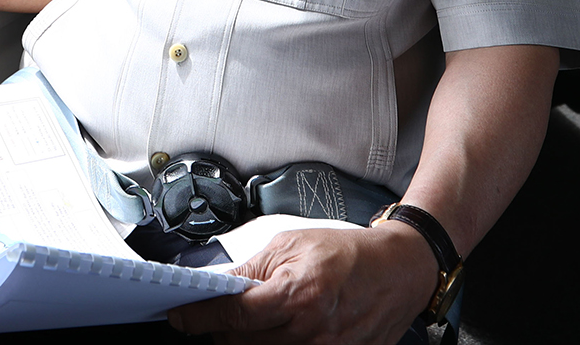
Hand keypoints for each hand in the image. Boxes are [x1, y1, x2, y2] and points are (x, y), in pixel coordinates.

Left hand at [166, 225, 435, 343]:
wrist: (399, 269)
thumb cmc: (347, 252)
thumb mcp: (289, 245)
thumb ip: (250, 270)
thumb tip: (215, 285)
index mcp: (298, 296)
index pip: (233, 315)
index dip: (199, 317)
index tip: (180, 317)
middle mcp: (313, 332)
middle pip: (242, 343)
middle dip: (220, 329)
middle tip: (213, 313)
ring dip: (245, 341)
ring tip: (247, 322)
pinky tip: (274, 333)